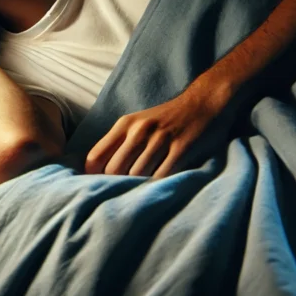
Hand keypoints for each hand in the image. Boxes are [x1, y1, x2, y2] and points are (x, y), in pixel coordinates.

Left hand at [85, 83, 234, 177]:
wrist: (202, 103)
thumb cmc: (166, 119)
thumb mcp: (137, 123)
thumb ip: (119, 143)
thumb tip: (97, 171)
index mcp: (125, 124)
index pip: (96, 155)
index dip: (93, 175)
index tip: (98, 185)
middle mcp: (140, 130)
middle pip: (114, 169)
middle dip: (116, 183)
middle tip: (123, 192)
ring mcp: (160, 139)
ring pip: (137, 174)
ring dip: (138, 186)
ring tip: (141, 191)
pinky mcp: (181, 148)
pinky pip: (162, 175)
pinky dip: (158, 185)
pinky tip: (159, 187)